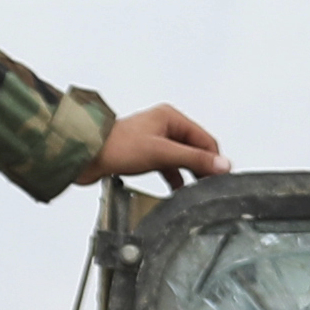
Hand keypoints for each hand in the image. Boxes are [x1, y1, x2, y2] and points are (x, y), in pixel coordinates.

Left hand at [97, 101, 224, 188]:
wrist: (86, 155)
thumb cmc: (116, 146)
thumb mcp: (162, 153)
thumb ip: (194, 159)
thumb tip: (222, 165)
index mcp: (170, 118)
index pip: (205, 140)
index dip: (214, 160)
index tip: (222, 178)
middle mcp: (164, 126)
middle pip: (195, 149)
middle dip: (202, 168)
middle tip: (209, 187)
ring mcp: (155, 141)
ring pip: (182, 159)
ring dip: (188, 174)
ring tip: (195, 191)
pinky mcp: (146, 154)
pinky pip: (168, 167)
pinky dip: (174, 178)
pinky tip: (177, 191)